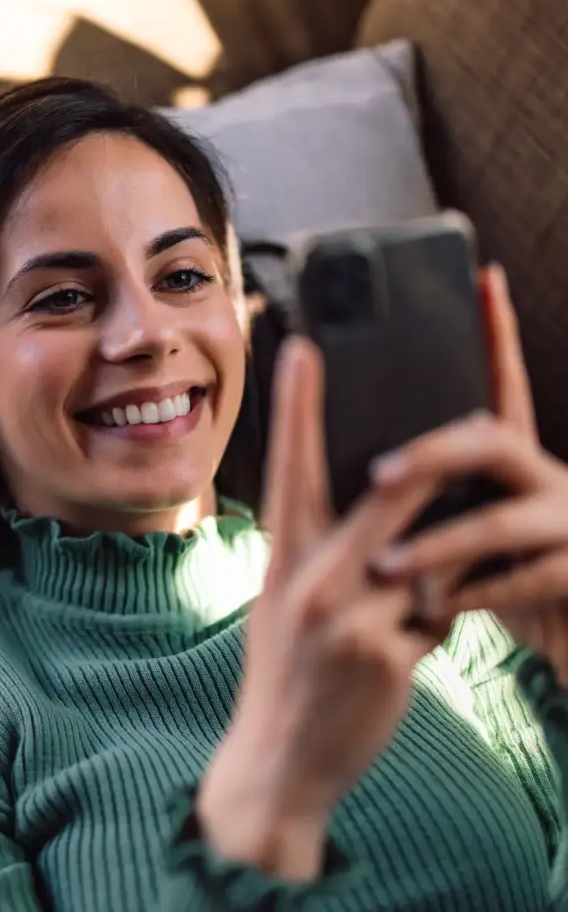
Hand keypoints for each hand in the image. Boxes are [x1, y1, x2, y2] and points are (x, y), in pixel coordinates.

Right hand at [198, 334, 447, 875]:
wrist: (278, 762)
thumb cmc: (280, 674)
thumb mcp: (279, 605)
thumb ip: (317, 557)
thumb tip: (372, 517)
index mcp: (280, 562)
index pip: (289, 470)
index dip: (296, 406)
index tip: (302, 347)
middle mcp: (311, 581)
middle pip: (388, 495)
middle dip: (430, 457)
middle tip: (472, 417)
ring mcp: (351, 619)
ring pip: (432, 557)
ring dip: (448, 560)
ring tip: (433, 571)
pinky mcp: (390, 657)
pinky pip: (442, 614)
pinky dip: (442, 620)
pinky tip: (413, 647)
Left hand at [368, 264, 567, 682]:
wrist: (563, 632)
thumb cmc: (497, 571)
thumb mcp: (464, 520)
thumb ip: (433, 491)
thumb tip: (362, 465)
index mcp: (509, 460)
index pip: (500, 385)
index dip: (496, 334)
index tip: (484, 279)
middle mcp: (542, 478)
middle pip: (491, 441)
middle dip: (432, 454)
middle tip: (379, 474)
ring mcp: (566, 523)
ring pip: (501, 520)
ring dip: (438, 543)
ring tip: (386, 563)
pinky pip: (526, 580)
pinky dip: (474, 593)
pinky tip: (437, 606)